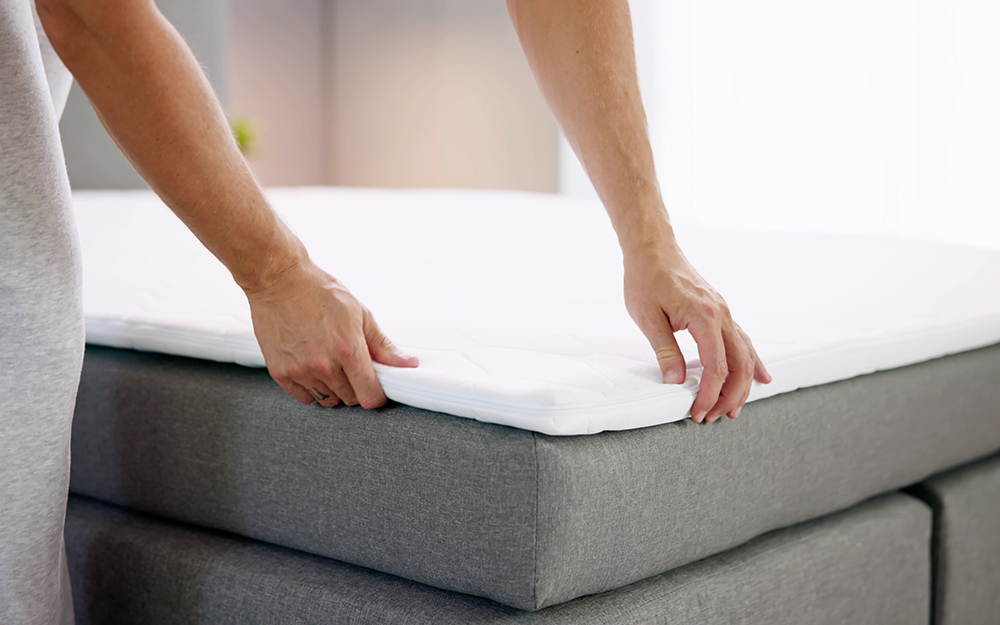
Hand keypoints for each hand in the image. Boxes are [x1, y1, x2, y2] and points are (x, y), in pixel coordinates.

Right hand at [243, 259, 417, 407]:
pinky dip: (311, 388)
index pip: (370, 397)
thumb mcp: (359, 313)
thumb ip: (383, 345)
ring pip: (327, 400)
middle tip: (350, 365)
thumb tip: (407, 362)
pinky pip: (304, 397)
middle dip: (356, 387)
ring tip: (329, 363)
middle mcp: (324, 365)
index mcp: (348, 350)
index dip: (377, 395)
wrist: (279, 281)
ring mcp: (300, 371)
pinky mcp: (280, 372)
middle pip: (350, 400)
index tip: (375, 388)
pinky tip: (312, 367)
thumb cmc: (319, 292)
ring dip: (334, 388)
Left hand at [623, 231, 770, 423]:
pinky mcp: (721, 311)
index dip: (709, 395)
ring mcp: (725, 312)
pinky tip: (760, 376)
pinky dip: (751, 362)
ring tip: (733, 409)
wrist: (653, 248)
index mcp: (705, 317)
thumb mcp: (647, 317)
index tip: (698, 413)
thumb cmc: (646, 278)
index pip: (716, 367)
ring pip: (746, 354)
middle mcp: (722, 315)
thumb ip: (665, 351)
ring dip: (743, 384)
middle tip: (714, 418)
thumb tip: (676, 382)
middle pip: (739, 365)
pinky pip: (743, 341)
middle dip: (730, 396)